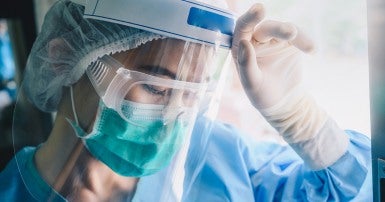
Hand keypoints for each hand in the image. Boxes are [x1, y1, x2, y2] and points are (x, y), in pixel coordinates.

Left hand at [231, 4, 348, 169]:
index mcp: (240, 48)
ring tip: (302, 42)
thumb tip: (244, 42)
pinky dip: (304, 40)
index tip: (260, 9)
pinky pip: (297, 35)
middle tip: (291, 32)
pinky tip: (311, 50)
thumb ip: (246, 64)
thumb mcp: (252, 84)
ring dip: (291, 33)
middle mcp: (255, 40)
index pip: (242, 28)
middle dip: (277, 28)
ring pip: (281, 28)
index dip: (249, 18)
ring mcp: (272, 40)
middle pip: (265, 28)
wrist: (284, 103)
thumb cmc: (262, 95)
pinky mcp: (289, 43)